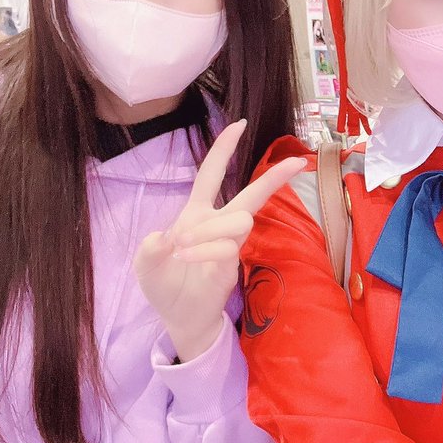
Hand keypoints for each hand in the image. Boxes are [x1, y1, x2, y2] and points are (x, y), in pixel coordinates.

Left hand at [134, 120, 304, 360]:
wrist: (178, 318)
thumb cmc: (164, 285)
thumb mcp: (145, 265)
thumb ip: (150, 249)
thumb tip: (166, 237)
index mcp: (195, 212)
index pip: (211, 174)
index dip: (223, 149)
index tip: (239, 124)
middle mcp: (217, 223)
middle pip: (250, 195)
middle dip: (275, 177)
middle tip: (297, 161)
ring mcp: (228, 243)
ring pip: (237, 219)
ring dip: (208, 229)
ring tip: (182, 248)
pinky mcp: (233, 264)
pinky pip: (226, 246)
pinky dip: (203, 249)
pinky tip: (186, 258)